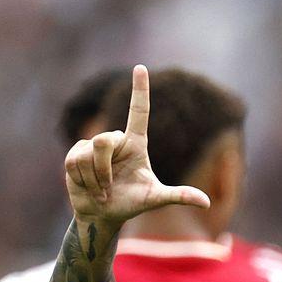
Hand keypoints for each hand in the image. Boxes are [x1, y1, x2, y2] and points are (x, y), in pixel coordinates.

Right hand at [63, 65, 208, 225]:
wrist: (102, 214)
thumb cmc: (131, 203)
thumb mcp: (155, 199)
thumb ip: (179, 196)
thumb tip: (207, 203)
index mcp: (136, 144)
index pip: (139, 112)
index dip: (140, 90)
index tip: (141, 68)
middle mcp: (115, 141)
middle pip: (104, 140)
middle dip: (105, 169)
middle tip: (110, 187)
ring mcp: (92, 146)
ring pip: (89, 154)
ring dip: (95, 178)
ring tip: (101, 189)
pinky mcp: (74, 153)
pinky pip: (75, 162)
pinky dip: (83, 180)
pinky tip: (87, 186)